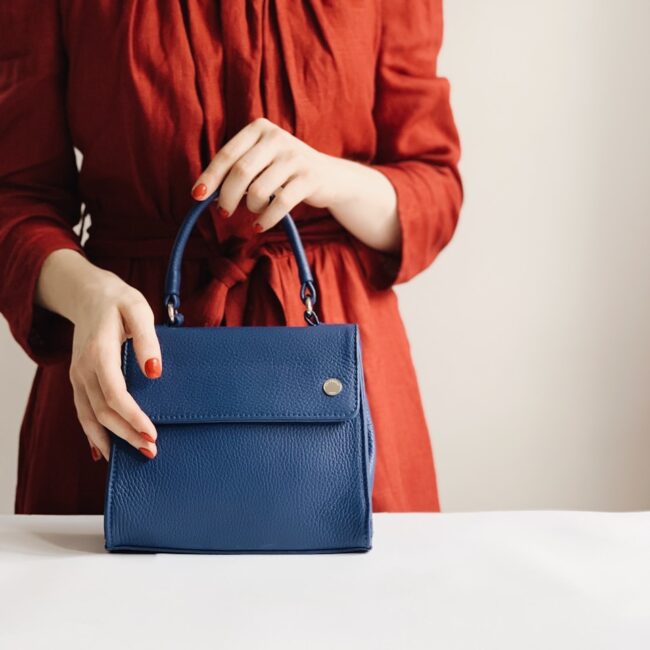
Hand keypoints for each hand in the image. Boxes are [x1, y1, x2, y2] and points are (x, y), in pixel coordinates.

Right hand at [36, 250, 161, 461]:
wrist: (89, 295)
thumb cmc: (118, 301)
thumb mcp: (139, 310)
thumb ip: (147, 340)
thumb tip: (155, 372)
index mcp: (99, 353)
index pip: (114, 394)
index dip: (132, 417)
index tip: (152, 434)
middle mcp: (83, 369)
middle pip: (102, 411)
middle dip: (127, 434)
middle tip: (151, 451)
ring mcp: (78, 377)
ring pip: (90, 417)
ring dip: (111, 439)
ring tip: (133, 456)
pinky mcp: (80, 380)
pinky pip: (83, 412)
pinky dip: (93, 433)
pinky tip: (106, 450)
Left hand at [190, 117, 401, 251]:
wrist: (330, 176)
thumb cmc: (285, 172)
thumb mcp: (261, 160)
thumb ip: (237, 169)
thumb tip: (203, 192)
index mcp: (259, 129)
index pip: (227, 155)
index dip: (210, 177)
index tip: (197, 196)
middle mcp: (277, 138)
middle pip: (240, 173)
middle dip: (228, 197)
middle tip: (225, 212)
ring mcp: (295, 157)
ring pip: (259, 190)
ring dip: (251, 208)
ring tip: (255, 211)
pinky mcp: (309, 178)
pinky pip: (280, 204)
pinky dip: (266, 219)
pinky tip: (260, 225)